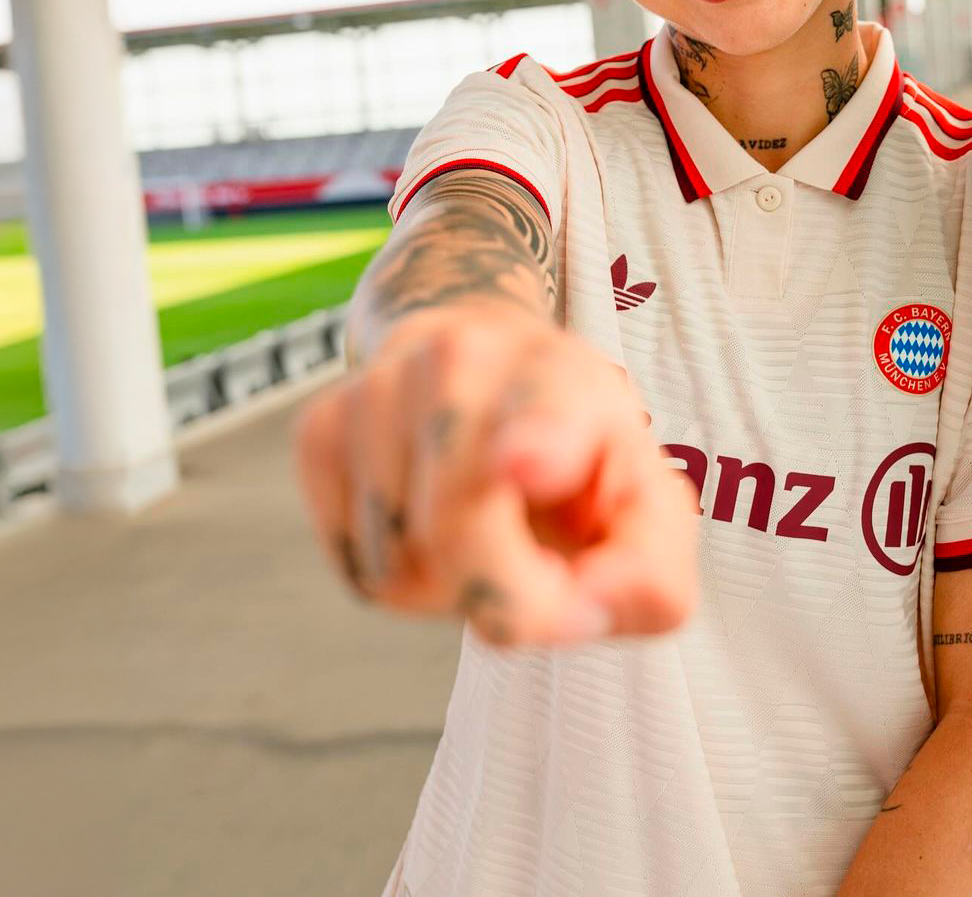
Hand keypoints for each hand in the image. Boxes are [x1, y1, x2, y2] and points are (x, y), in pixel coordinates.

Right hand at [295, 300, 698, 647]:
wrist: (489, 358)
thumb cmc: (579, 455)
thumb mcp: (646, 505)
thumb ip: (651, 578)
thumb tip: (580, 612)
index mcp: (561, 380)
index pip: (544, 413)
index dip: (536, 445)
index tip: (524, 461)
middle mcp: (462, 363)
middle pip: (455, 532)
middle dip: (502, 597)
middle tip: (547, 586)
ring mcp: (378, 388)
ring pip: (397, 569)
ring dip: (448, 587)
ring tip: (484, 525)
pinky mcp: (320, 426)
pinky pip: (356, 568)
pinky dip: (402, 578)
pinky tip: (430, 520)